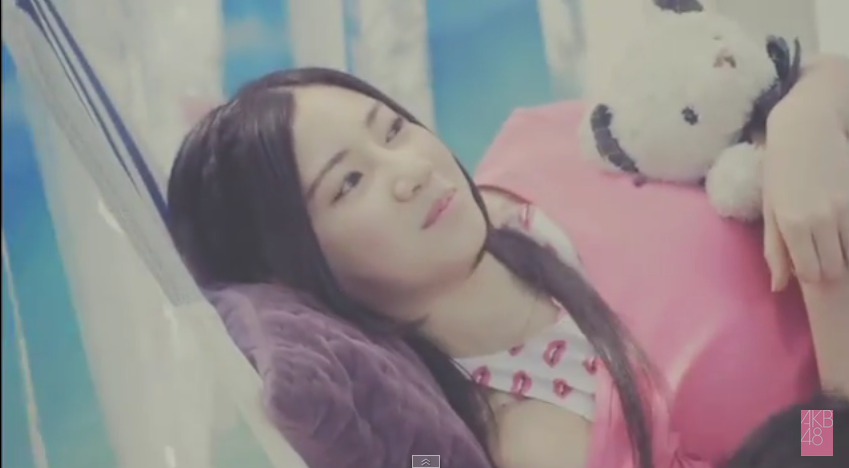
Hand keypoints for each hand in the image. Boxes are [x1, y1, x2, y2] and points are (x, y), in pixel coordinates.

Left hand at [763, 103, 848, 289]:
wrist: (807, 129)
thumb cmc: (781, 171)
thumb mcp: (770, 210)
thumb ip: (774, 251)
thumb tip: (778, 288)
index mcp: (792, 225)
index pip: (810, 274)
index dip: (810, 275)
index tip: (807, 265)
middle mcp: (821, 220)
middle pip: (835, 269)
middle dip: (829, 269)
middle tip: (822, 254)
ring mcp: (846, 209)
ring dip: (845, 254)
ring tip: (834, 239)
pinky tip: (843, 227)